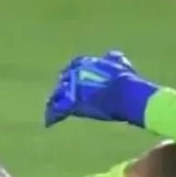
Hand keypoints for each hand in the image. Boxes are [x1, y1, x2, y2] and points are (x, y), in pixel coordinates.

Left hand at [44, 50, 158, 128]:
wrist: (124, 93)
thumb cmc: (126, 80)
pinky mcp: (72, 104)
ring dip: (55, 101)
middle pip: (63, 81)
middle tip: (61, 95)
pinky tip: (49, 122)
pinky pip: (58, 110)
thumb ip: (114, 59)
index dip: (71, 74)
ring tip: (51, 108)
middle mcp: (74, 73)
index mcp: (84, 63)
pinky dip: (53, 116)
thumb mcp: (120, 64)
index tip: (71, 80)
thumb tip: (113, 55)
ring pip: (57, 95)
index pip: (73, 67)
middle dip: (62, 88)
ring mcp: (71, 89)